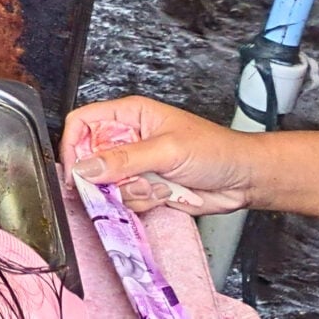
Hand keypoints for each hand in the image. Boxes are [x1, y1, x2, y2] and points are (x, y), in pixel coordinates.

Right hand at [63, 96, 261, 214]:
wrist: (244, 180)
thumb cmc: (216, 151)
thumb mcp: (167, 149)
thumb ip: (125, 159)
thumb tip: (86, 167)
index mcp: (129, 115)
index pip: (83, 123)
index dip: (74, 146)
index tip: (77, 171)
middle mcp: (128, 139)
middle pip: (90, 158)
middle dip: (103, 177)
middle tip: (119, 185)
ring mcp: (135, 166)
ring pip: (106, 184)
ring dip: (127, 192)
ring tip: (154, 187)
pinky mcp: (144, 188)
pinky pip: (125, 200)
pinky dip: (141, 202)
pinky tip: (164, 194)